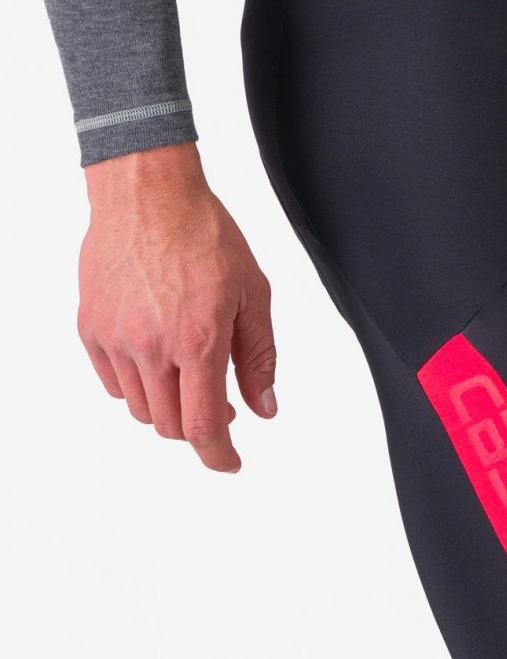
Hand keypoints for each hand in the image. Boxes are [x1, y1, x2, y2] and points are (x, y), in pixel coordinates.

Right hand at [79, 141, 276, 472]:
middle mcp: (151, 346)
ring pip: (141, 409)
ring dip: (171, 407)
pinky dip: (139, 387)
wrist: (148, 195)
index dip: (218, 455)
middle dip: (199, 428)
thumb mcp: (254, 296)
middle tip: (222, 406)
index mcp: (198, 341)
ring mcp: (115, 339)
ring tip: (191, 376)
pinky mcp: (90, 328)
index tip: (230, 463)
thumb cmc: (207, 238)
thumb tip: (264, 408)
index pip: (202, 426)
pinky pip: (114, 383)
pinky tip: (159, 361)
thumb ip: (260, 357)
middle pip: (170, 425)